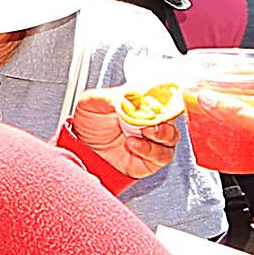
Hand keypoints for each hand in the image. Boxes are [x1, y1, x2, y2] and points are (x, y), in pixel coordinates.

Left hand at [63, 89, 181, 190]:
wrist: (82, 150)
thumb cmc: (89, 125)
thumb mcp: (90, 103)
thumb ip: (107, 97)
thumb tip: (124, 97)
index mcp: (139, 103)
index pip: (160, 96)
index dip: (162, 97)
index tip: (155, 99)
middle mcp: (150, 120)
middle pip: (171, 116)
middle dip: (164, 117)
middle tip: (150, 118)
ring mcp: (153, 139)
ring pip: (171, 136)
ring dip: (160, 133)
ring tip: (143, 131)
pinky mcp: (152, 158)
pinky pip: (161, 155)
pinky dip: (149, 149)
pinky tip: (134, 144)